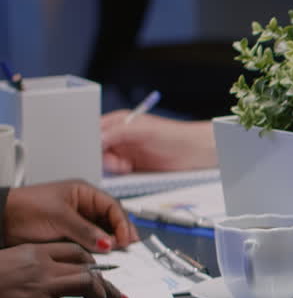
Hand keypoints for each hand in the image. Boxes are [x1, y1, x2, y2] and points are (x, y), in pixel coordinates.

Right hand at [0, 243, 126, 297]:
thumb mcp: (10, 260)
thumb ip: (35, 262)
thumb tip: (59, 271)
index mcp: (33, 252)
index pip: (76, 251)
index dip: (93, 263)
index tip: (100, 273)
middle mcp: (40, 267)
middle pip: (88, 269)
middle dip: (107, 285)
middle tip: (115, 297)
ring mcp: (39, 288)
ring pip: (87, 285)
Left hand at [3, 180, 137, 251]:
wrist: (1, 222)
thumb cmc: (24, 208)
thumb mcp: (59, 217)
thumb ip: (86, 231)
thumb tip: (108, 243)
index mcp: (84, 194)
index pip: (113, 207)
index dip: (122, 223)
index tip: (125, 239)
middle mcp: (84, 208)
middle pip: (112, 221)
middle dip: (119, 235)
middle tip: (125, 249)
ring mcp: (78, 223)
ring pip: (103, 234)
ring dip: (108, 244)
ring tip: (113, 254)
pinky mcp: (71, 237)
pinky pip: (91, 244)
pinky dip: (97, 251)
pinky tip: (99, 256)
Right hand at [100, 112, 216, 173]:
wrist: (196, 153)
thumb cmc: (174, 135)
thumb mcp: (143, 130)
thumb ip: (118, 133)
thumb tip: (97, 139)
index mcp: (119, 122)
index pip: (94, 131)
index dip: (90, 141)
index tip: (93, 150)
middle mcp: (120, 138)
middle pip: (97, 150)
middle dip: (102, 157)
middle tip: (114, 161)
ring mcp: (126, 153)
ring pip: (106, 164)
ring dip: (112, 167)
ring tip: (126, 166)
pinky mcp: (133, 168)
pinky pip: (118, 174)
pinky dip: (119, 175)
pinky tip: (129, 171)